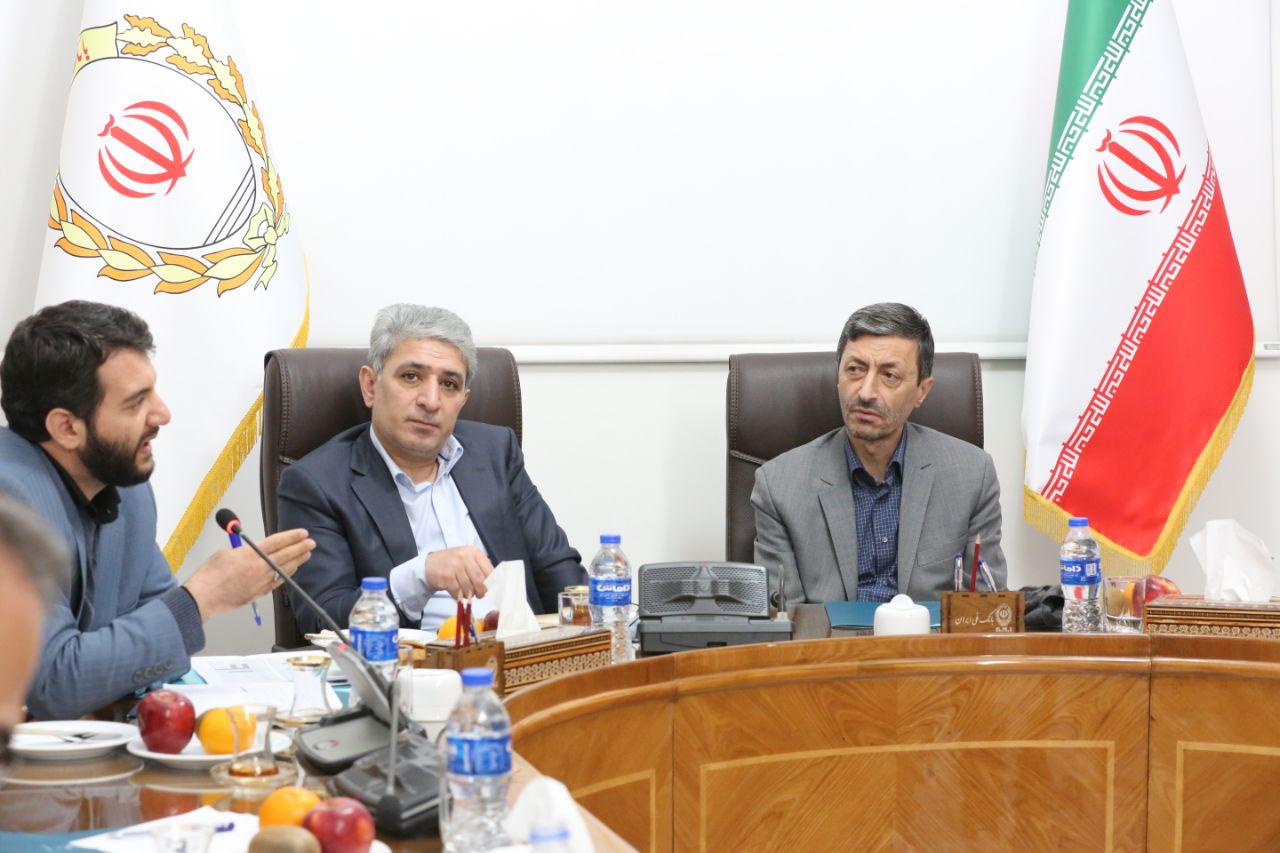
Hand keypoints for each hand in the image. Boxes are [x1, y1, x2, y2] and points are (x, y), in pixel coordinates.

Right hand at [184, 528, 314, 619]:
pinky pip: (278, 581)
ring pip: (284, 568)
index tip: (302, 533)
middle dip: (300, 547)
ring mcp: (261, 581)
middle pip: (285, 554)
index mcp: (250, 554)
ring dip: (297, 560)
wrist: (204, 597)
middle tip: (310, 542)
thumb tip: (251, 550)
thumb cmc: (210, 575)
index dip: (291, 536)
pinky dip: (286, 574)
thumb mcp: (225, 553)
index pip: (277, 541)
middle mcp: (259, 567)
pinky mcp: (259, 592)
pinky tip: (292, 569)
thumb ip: (242, 549)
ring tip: (306, 554)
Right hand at [425, 546, 492, 599]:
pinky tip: (458, 593)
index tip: (489, 589)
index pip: (488, 570)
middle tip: (480, 595)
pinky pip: (458, 591)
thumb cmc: (452, 562)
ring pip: (469, 587)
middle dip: (481, 591)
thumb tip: (493, 581)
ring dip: (470, 594)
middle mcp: (464, 557)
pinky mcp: (446, 576)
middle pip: (479, 580)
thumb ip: (480, 567)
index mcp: (474, 552)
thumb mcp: (467, 558)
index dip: (491, 583)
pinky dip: (459, 596)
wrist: (429, 564)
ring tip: (468, 594)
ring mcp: (454, 566)